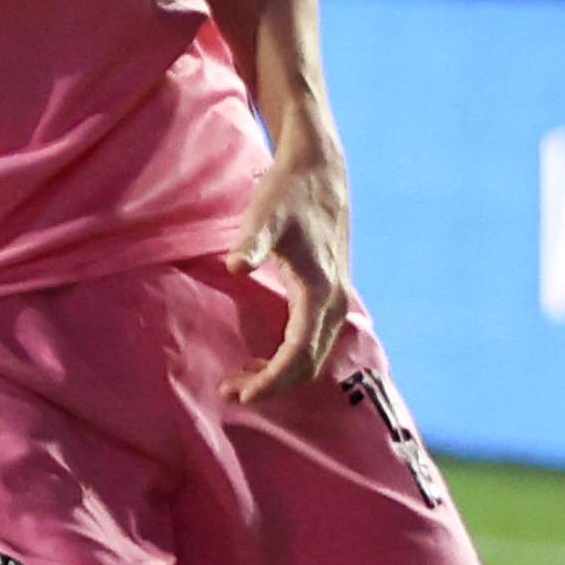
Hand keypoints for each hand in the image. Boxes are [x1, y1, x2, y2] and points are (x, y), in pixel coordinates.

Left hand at [227, 133, 358, 403]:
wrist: (318, 168)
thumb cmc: (288, 192)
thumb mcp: (265, 215)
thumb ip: (252, 242)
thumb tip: (236, 266)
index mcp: (319, 290)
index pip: (299, 353)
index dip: (272, 380)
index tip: (241, 395)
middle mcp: (333, 301)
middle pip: (309, 364)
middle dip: (273, 385)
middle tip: (230, 391)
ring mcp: (335, 298)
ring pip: (314, 355)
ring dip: (282, 374)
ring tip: (241, 380)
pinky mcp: (328, 292)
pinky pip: (314, 340)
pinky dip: (291, 357)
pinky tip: (263, 357)